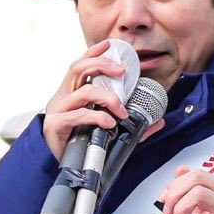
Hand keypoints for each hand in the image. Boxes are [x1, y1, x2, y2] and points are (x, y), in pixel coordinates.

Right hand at [42, 41, 129, 159]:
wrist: (66, 168)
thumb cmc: (82, 143)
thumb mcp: (109, 129)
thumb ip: (132, 124)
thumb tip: (158, 121)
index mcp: (72, 93)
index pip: (81, 65)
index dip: (94, 52)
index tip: (109, 44)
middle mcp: (63, 97)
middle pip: (78, 68)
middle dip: (102, 65)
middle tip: (122, 72)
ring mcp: (58, 110)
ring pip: (82, 91)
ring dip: (106, 97)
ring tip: (121, 108)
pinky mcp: (56, 125)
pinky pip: (77, 115)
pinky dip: (96, 116)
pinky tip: (108, 122)